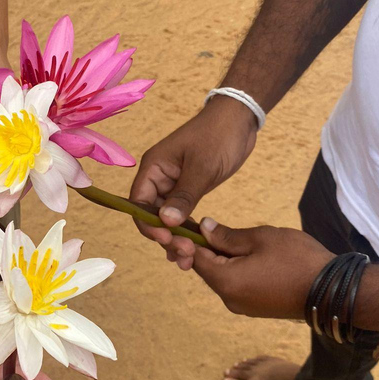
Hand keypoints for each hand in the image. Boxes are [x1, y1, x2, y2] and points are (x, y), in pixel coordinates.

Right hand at [129, 96, 257, 269]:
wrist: (239, 119)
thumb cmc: (218, 136)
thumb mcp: (202, 167)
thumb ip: (184, 195)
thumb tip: (166, 222)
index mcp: (153, 168)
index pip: (139, 204)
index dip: (149, 225)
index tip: (168, 240)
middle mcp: (158, 178)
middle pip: (150, 215)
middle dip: (164, 237)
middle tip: (186, 254)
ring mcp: (173, 185)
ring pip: (166, 219)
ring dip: (175, 239)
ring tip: (188, 260)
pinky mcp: (188, 189)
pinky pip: (180, 215)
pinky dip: (185, 232)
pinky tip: (193, 249)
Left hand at [192, 218, 334, 318]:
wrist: (334, 291)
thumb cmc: (298, 260)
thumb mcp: (261, 238)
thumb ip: (227, 235)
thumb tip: (203, 228)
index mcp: (226, 282)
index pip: (195, 258)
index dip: (188, 239)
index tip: (188, 223)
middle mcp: (229, 299)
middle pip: (206, 269)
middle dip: (203, 248)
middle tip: (205, 226)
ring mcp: (242, 306)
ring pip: (220, 277)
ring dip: (219, 258)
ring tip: (226, 237)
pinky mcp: (255, 307)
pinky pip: (235, 285)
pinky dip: (232, 269)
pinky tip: (242, 254)